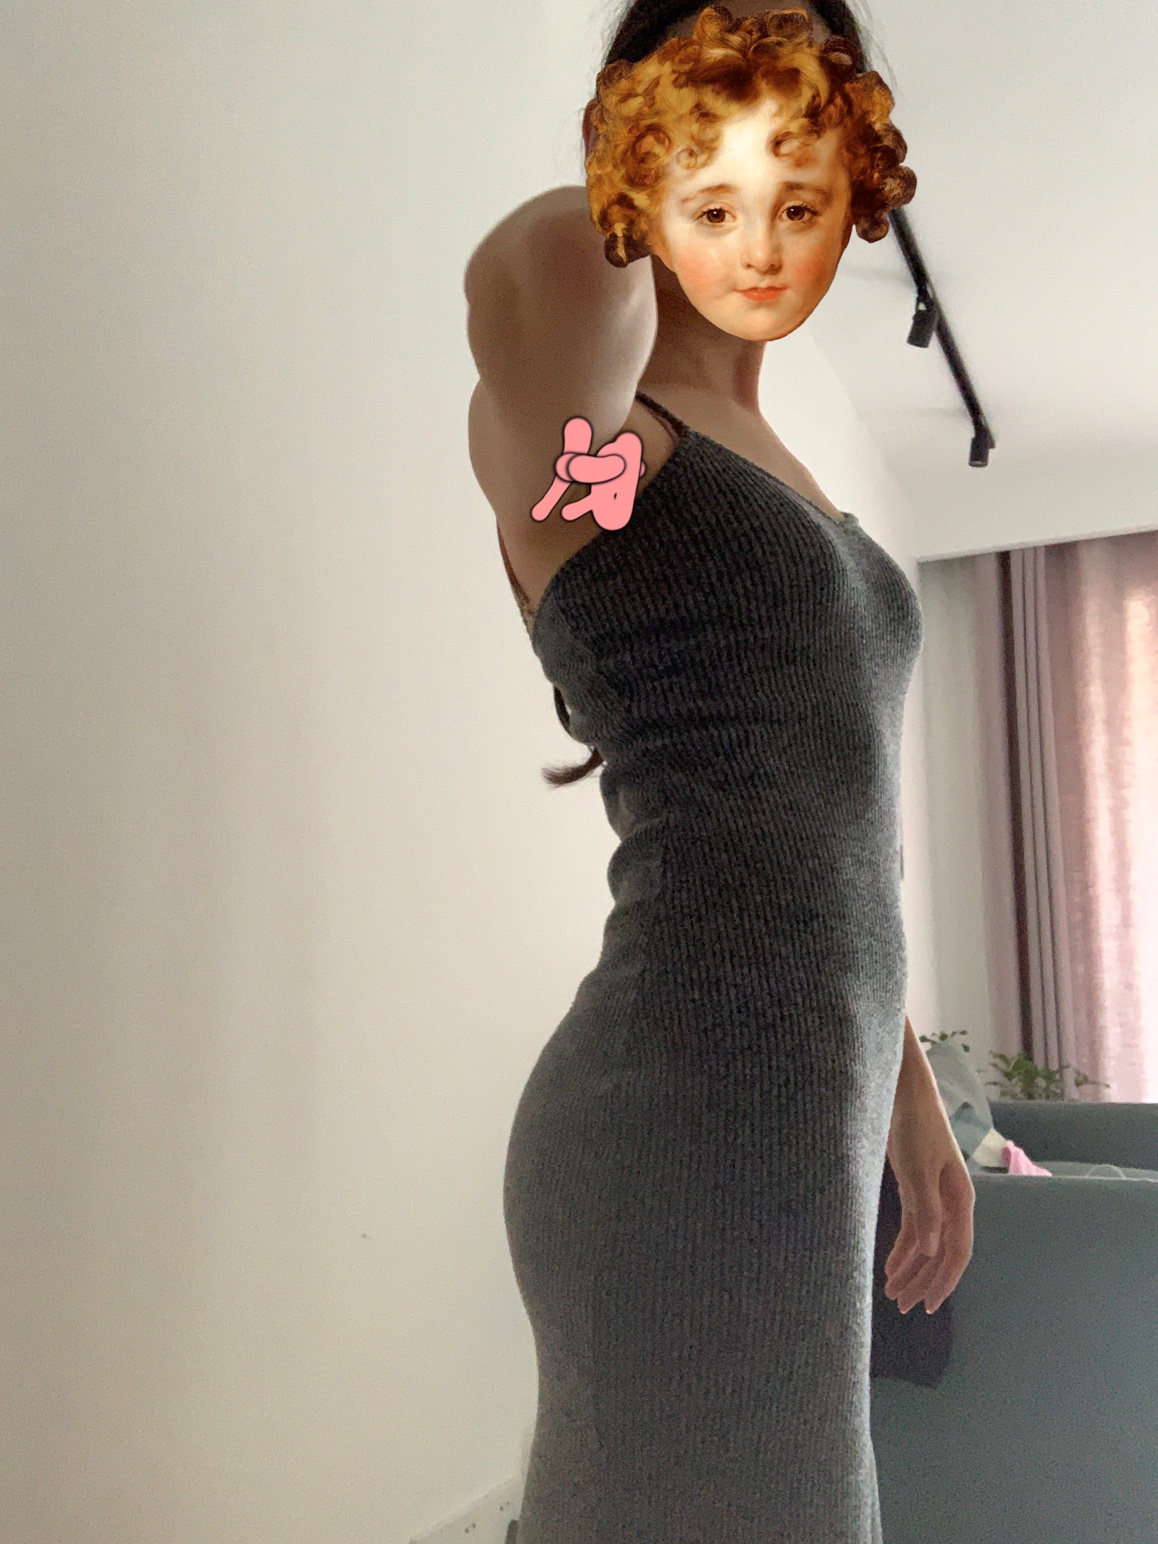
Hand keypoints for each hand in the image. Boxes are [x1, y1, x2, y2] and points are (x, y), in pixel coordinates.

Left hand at [884, 1077, 975, 1315]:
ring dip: (912, 1269)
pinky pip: (913, 1228)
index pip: (957, 1251)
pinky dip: (903, 1249)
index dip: (945, 1280)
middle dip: (924, 1281)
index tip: (930, 1305)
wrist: (907, 1093)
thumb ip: (926, 1209)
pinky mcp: (916, 1190)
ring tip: (894, 1295)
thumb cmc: (917, 1125)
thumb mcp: (918, 1167)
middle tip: (904, 1307)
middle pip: (941, 1253)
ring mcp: (933, 1197)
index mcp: (960, 1199)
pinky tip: (891, 1268)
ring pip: (926, 1244)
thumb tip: (930, 1250)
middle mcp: (950, 1203)